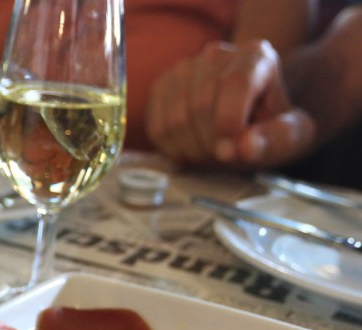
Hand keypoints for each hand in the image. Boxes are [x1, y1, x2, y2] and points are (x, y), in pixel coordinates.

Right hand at [145, 40, 315, 168]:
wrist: (246, 122)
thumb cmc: (269, 128)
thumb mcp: (290, 136)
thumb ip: (276, 139)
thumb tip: (247, 146)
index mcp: (256, 57)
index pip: (234, 84)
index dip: (228, 123)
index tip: (229, 154)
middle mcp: (217, 54)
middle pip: (201, 104)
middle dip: (209, 142)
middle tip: (222, 157)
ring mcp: (185, 68)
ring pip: (175, 118)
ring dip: (190, 148)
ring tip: (208, 153)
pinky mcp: (162, 86)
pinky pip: (157, 125)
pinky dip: (171, 147)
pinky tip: (189, 149)